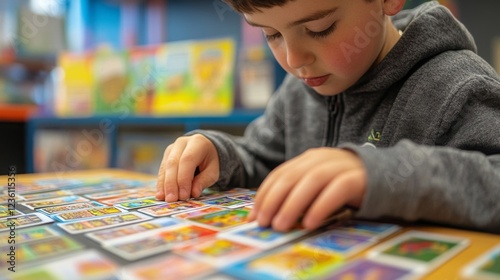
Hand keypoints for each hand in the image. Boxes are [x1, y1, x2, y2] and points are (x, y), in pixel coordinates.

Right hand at [156, 134, 219, 201]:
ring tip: (165, 199)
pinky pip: (162, 169)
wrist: (204, 147)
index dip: (184, 179)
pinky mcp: (166, 155)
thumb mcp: (213, 171)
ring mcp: (172, 148)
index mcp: (197, 142)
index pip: (187, 160)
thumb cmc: (209, 161)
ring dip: (164, 184)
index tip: (183, 195)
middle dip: (172, 183)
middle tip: (172, 199)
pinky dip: (161, 183)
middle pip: (173, 163)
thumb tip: (193, 193)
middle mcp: (182, 142)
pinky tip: (160, 194)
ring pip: (165, 166)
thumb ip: (204, 181)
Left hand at [248, 147, 365, 230]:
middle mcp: (322, 159)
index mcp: (309, 158)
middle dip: (273, 200)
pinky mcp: (358, 178)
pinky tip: (310, 222)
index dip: (264, 195)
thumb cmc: (347, 187)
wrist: (389, 179)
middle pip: (291, 177)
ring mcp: (341, 166)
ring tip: (281, 225)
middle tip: (264, 223)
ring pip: (311, 181)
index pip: (280, 174)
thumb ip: (297, 194)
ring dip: (292, 204)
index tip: (254, 216)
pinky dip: (321, 206)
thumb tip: (269, 215)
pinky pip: (336, 191)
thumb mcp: (319, 187)